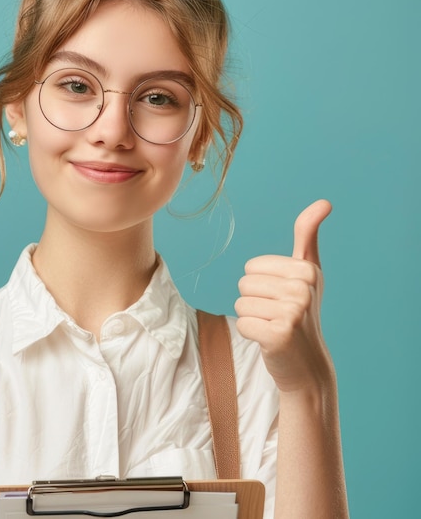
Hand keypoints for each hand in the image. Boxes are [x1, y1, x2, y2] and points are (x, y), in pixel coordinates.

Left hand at [234, 200, 334, 392]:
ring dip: (252, 318)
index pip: (252, 267)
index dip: (261, 284)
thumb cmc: (301, 311)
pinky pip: (242, 324)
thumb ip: (307, 236)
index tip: (283, 297)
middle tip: (277, 314)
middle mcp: (303, 288)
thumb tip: (324, 202)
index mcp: (307, 269)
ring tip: (274, 325)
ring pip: (240, 304)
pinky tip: (270, 340)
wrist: (306, 362)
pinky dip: (250, 334)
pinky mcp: (279, 335)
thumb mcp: (307, 271)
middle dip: (255, 301)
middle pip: (244, 284)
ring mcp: (293, 312)